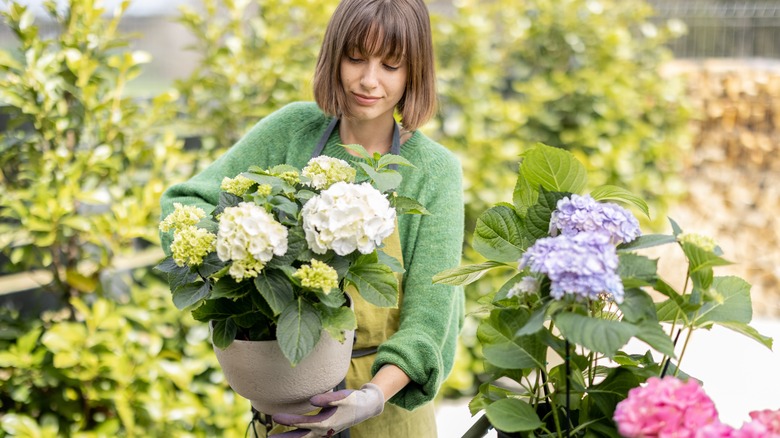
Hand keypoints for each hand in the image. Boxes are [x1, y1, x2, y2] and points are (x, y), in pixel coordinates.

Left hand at [270, 383, 384, 437]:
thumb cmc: (354, 400)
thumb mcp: (344, 397)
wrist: (366, 406)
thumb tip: (312, 400)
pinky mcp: (323, 430)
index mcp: (326, 423)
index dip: (289, 420)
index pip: (303, 423)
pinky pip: (307, 436)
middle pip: (300, 437)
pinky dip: (297, 437)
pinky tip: (288, 435)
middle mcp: (323, 431)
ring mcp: (323, 432)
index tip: (275, 416)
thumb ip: (328, 398)